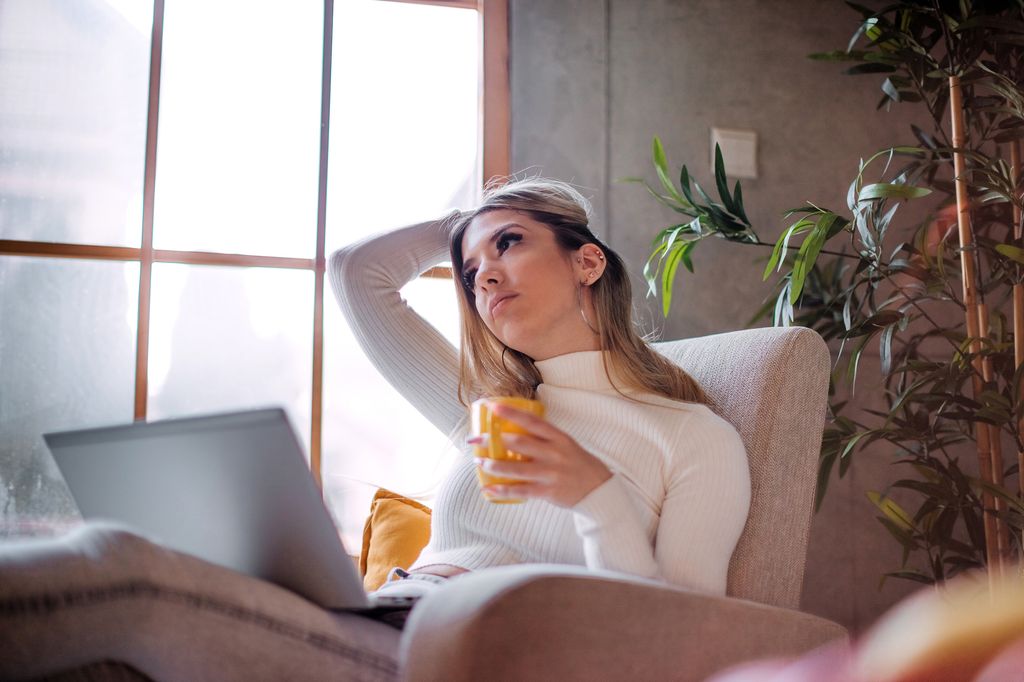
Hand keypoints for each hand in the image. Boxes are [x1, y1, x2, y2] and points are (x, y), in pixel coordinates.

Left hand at [471, 403, 611, 507]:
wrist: (599, 490)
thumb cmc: (578, 464)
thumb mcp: (565, 445)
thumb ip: (543, 439)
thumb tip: (512, 431)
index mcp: (559, 437)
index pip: (532, 421)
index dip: (511, 413)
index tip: (492, 407)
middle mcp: (555, 453)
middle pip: (520, 443)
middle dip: (495, 441)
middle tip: (477, 439)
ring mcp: (552, 473)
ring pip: (517, 468)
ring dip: (494, 465)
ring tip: (479, 462)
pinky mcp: (549, 491)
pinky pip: (521, 490)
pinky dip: (503, 490)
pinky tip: (489, 489)